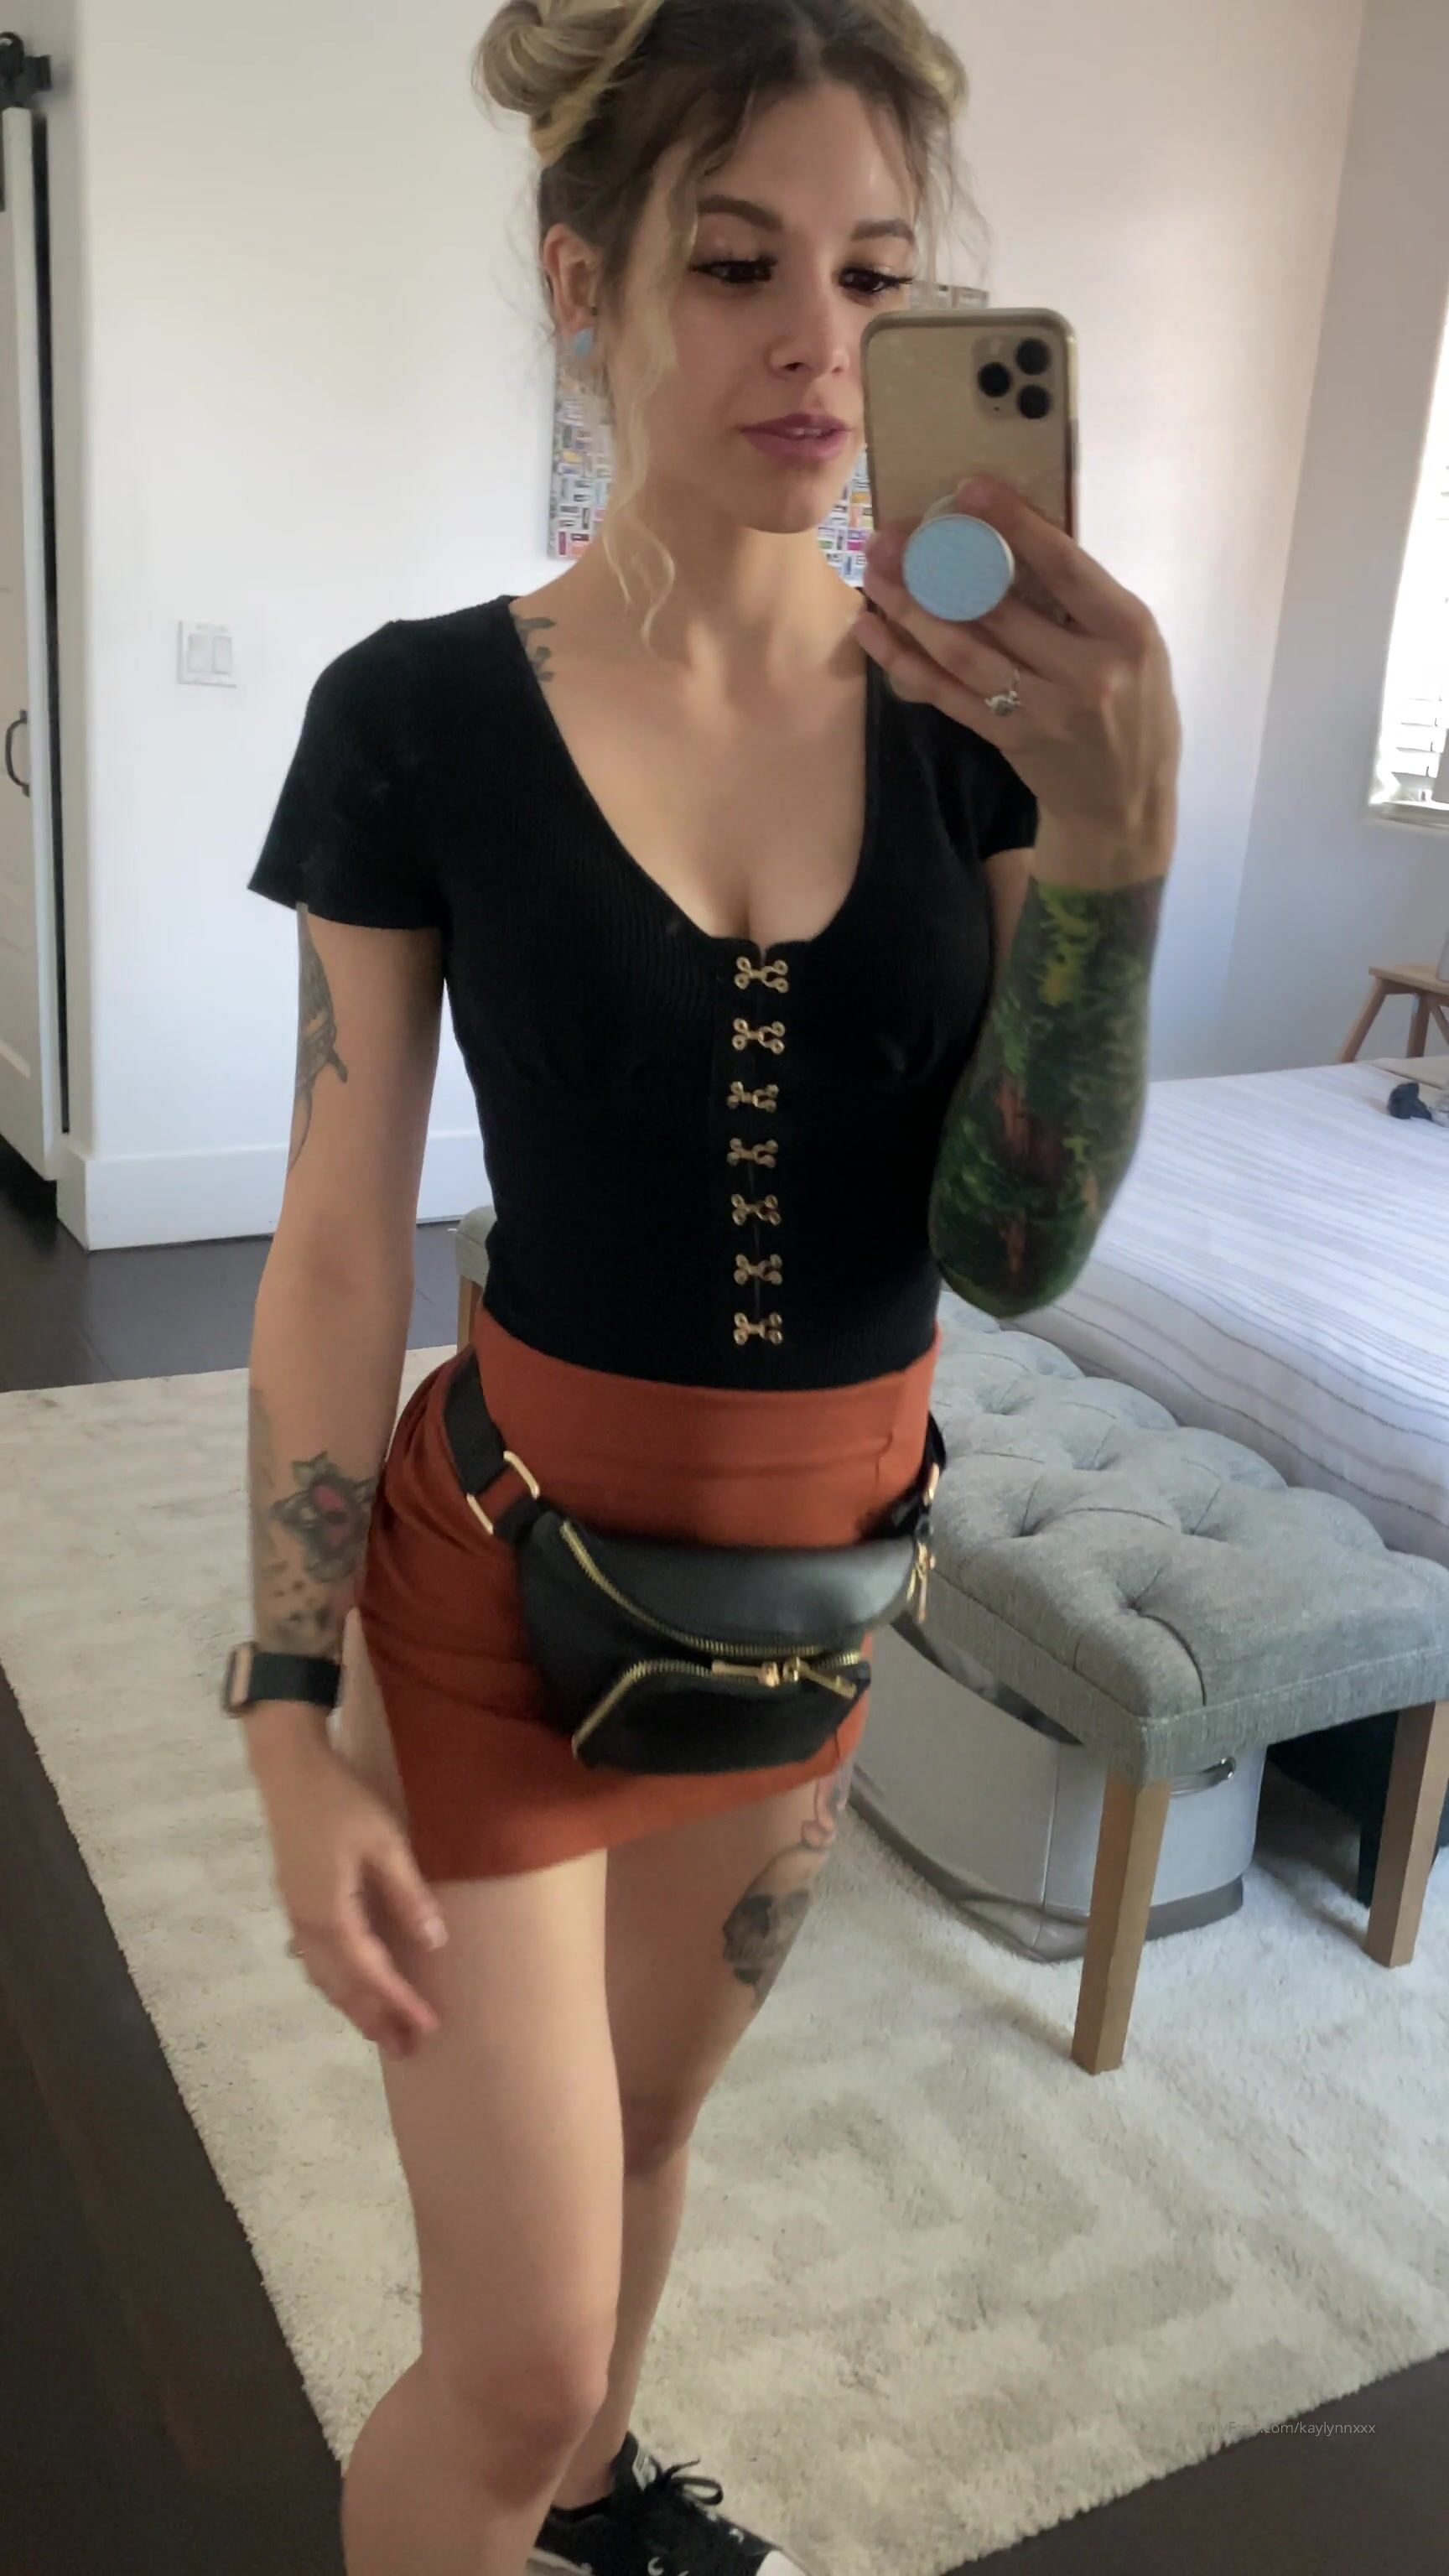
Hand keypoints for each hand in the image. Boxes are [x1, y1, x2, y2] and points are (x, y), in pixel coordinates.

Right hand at [253, 1735, 447, 2059]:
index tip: (428, 2029)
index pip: (372, 1974)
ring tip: (381, 2031)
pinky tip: (344, 1987)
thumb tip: (435, 1942)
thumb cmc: (341, 1802)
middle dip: (376, 2021)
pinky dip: (334, 1983)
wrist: (287, 1772)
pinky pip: (314, 1961)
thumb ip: (409, 1894)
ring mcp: (296, 1917)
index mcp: (332, 1915)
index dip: (400, 2004)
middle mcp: (309, 1926)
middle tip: (407, 2051)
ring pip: (324, 1978)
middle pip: (344, 1988)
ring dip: (353, 2008)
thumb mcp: (386, 1842)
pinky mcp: (294, 1904)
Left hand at [857, 476, 1181, 866]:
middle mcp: (1085, 671)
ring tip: (874, 573)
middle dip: (939, 565)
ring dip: (911, 608)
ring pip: (962, 651)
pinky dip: (903, 660)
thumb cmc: (1136, 709)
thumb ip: (1084, 600)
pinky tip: (872, 630)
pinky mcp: (1006, 739)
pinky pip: (945, 693)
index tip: (967, 490)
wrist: (1126, 803)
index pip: (1064, 566)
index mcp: (1126, 633)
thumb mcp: (1134, 645)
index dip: (1013, 525)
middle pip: (1000, 607)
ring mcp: (1042, 710)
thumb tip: (1011, 537)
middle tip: (892, 533)